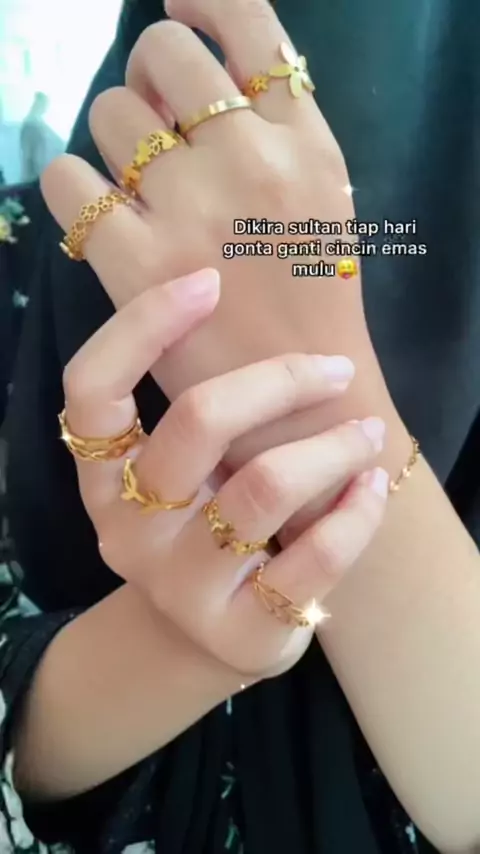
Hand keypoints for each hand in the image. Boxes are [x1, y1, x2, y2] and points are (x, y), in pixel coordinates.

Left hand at [43, 0, 389, 472]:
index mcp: (305, 142)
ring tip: (139, 186)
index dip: (200, 1)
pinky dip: (75, 189)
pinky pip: (67, 182)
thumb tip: (212, 62)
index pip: (245, 19)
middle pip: (159, 55)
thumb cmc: (316, 302)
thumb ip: (281, 128)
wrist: (305, 405)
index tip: (180, 9)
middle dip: (149, 80)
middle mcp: (248, 161)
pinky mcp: (137, 264)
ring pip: (107, 113)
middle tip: (158, 125)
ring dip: (115, 140)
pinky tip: (103, 214)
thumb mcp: (325, 199)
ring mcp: (190, 210)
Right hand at [62, 268, 387, 676]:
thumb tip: (252, 314)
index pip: (92, 389)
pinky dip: (356, 512)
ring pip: (265, 485)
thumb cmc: (196, 534)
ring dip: (332, 445)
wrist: (203, 641)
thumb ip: (197, 416)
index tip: (208, 281)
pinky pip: (314, 557)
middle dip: (279, 379)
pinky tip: (370, 487)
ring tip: (366, 433)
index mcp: (103, 480)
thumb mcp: (177, 478)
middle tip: (334, 370)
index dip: (142, 326)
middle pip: (198, 422)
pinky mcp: (242, 630)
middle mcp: (130, 529)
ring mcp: (183, 584)